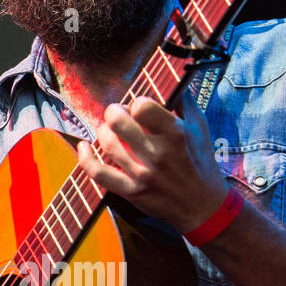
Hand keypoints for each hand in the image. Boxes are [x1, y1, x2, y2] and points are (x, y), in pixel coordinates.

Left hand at [76, 87, 228, 233]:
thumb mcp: (200, 128)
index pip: (142, 107)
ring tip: (108, 131)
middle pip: (118, 121)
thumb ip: (185, 102)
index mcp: (175, 134)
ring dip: (103, 132)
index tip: (138, 108)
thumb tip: (173, 79)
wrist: (202, 206)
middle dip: (114, 112)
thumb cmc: (201, 163)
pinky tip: (84, 147)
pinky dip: (86, 158)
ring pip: (107, 144)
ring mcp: (143, 174)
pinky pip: (99, 173)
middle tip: (117, 115)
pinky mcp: (132, 191)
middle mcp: (158, 154)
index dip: (136, 103)